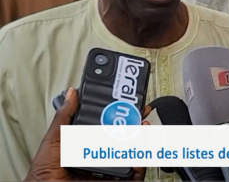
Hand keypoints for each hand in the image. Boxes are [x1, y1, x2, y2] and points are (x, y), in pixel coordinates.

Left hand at [24, 88, 146, 180]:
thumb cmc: (44, 175)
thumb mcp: (53, 140)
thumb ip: (64, 118)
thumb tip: (72, 95)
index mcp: (90, 146)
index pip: (110, 127)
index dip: (122, 114)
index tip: (128, 103)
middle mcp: (103, 156)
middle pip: (127, 137)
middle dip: (137, 122)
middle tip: (141, 111)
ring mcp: (112, 170)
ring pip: (135, 152)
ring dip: (144, 137)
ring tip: (143, 126)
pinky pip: (137, 173)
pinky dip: (142, 161)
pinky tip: (139, 149)